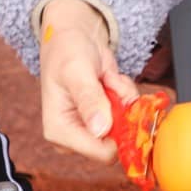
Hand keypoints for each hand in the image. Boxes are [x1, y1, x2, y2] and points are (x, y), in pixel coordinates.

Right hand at [38, 0, 137, 163]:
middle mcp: (76, 136)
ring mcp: (93, 128)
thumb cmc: (67, 51)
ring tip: (107, 78)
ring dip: (124, 98)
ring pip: (128, 126)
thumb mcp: (77, 72)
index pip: (100, 153)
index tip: (120, 101)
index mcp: (60, 132)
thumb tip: (100, 129)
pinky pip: (131, 114)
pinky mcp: (106, 119)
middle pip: (118, 141)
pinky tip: (111, 80)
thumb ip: (90, 100)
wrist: (74, 37)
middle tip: (109, 83)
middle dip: (121, 109)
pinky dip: (127, 95)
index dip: (119, 133)